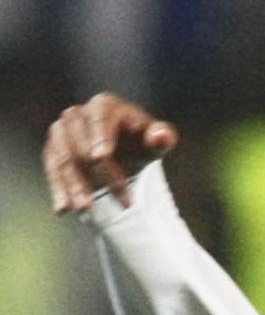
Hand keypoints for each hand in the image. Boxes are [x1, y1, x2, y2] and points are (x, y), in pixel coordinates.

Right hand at [42, 94, 178, 214]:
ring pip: (64, 160)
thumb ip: (162, 137)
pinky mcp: (53, 150)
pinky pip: (52, 170)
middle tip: (118, 200)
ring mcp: (61, 132)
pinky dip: (58, 189)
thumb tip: (159, 136)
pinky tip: (63, 208)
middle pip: (82, 144)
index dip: (99, 136)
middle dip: (98, 173)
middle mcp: (77, 115)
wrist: (124, 152)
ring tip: (86, 209)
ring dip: (75, 186)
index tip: (101, 156)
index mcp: (104, 106)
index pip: (99, 119)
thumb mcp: (156, 141)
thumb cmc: (142, 142)